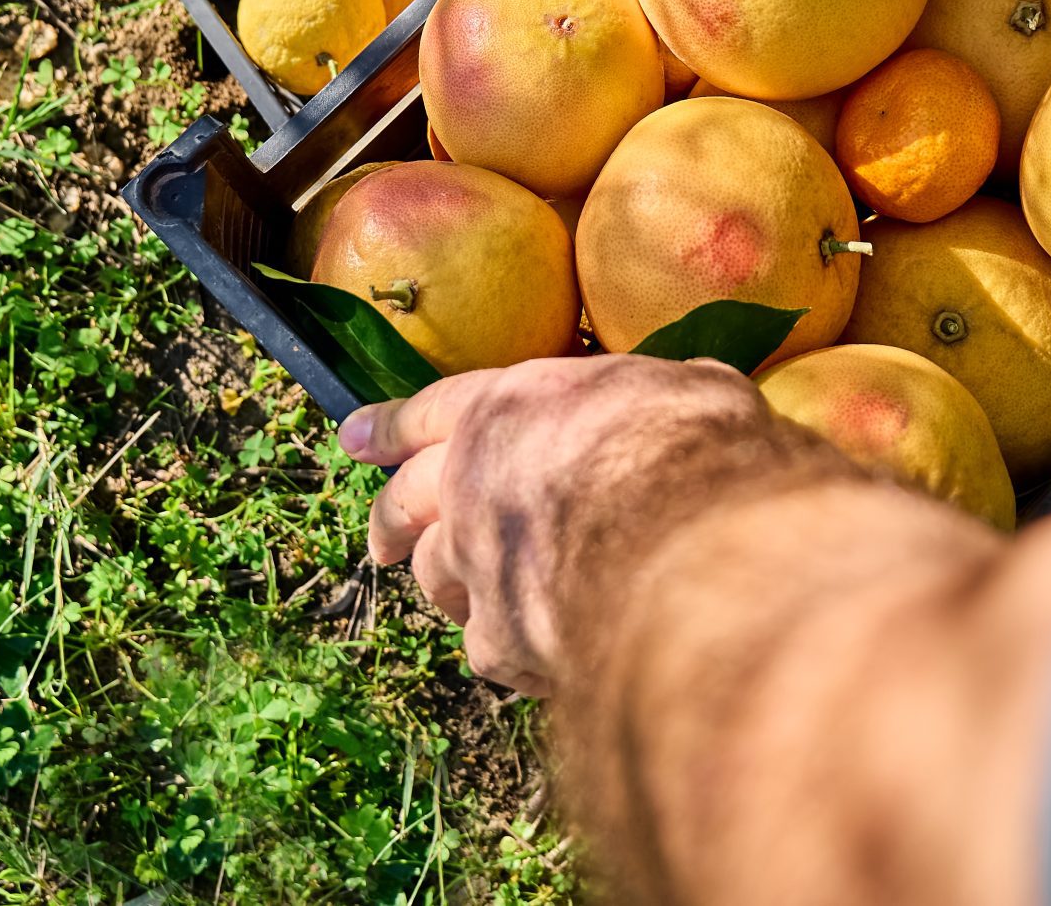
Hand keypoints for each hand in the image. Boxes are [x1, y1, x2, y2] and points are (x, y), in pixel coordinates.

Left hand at [338, 354, 834, 695]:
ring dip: (450, 587)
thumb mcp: (688, 392)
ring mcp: (476, 562)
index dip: (390, 426)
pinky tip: (538, 658)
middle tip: (379, 543)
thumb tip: (689, 398)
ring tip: (467, 602)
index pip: (430, 410)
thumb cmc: (697, 453)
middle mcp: (471, 481)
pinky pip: (489, 648)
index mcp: (509, 408)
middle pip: (405, 503)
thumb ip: (658, 400)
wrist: (690, 554)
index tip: (353, 437)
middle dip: (389, 521)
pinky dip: (511, 651)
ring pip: (436, 578)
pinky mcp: (498, 637)